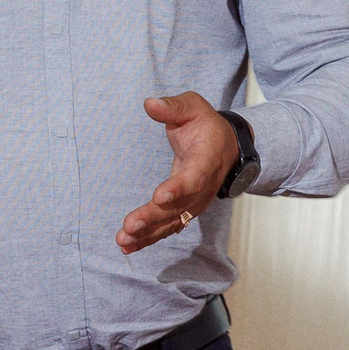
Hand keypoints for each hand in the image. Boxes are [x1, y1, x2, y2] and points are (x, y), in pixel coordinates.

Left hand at [116, 93, 237, 252]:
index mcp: (206, 160)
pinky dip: (148, 238)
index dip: (179, 188)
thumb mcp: (194, 107)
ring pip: (172, 222)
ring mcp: (194, 202)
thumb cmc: (205, 125)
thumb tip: (149, 104)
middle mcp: (202, 187)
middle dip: (153, 217)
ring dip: (147, 234)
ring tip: (122, 240)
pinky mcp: (184, 211)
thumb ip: (173, 107)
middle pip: (179, 207)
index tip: (159, 196)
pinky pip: (167, 228)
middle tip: (130, 225)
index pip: (194, 177)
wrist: (226, 147)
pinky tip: (127, 245)